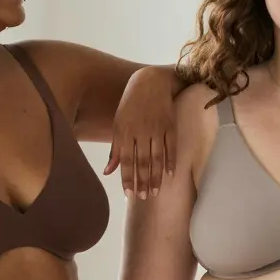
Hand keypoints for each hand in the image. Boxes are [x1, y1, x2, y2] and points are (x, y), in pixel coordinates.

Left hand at [104, 66, 177, 199]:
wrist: (150, 82)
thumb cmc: (130, 105)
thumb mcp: (118, 123)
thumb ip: (115, 149)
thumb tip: (107, 172)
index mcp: (124, 131)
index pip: (125, 159)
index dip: (127, 178)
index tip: (129, 193)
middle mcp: (140, 131)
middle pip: (142, 161)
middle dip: (143, 181)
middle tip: (144, 197)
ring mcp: (157, 128)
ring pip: (157, 157)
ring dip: (156, 176)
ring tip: (155, 191)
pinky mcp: (170, 125)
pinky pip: (171, 147)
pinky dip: (171, 161)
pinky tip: (170, 175)